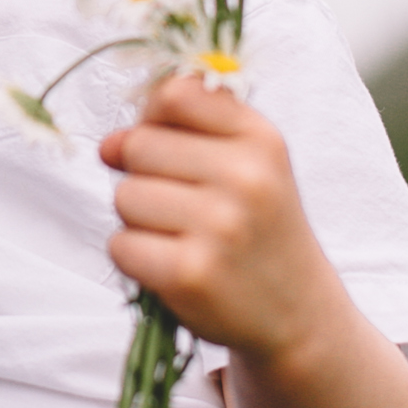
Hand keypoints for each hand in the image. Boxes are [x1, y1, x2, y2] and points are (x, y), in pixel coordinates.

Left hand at [97, 75, 338, 364]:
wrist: (297, 313)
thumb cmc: (258, 227)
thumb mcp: (248, 163)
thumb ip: (182, 133)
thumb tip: (109, 145)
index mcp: (261, 140)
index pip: (174, 95)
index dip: (154, 119)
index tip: (169, 147)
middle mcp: (246, 178)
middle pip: (138, 146)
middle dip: (144, 175)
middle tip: (185, 206)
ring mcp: (219, 227)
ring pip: (124, 197)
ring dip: (139, 220)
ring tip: (184, 238)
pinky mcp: (190, 274)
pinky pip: (121, 245)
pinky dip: (135, 258)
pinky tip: (173, 266)